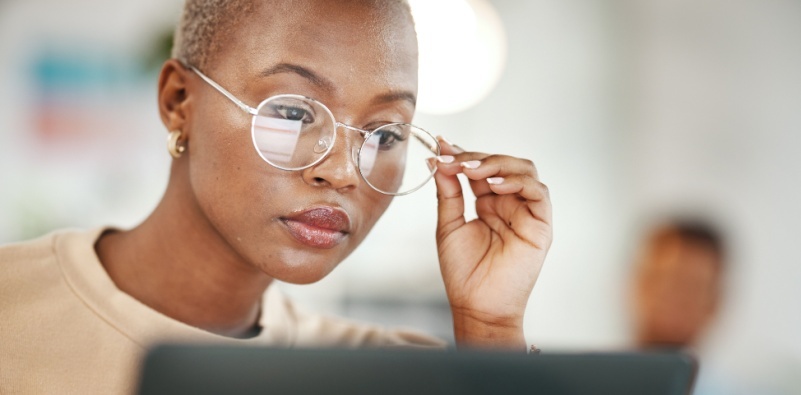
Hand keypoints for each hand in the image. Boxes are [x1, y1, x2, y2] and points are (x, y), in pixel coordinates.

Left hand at [432, 137, 551, 349]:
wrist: (477, 305)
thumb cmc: (464, 271)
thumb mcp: (449, 225)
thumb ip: (448, 193)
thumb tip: (438, 160)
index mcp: (489, 202)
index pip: (481, 168)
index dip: (463, 154)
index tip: (441, 146)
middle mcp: (510, 203)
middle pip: (503, 163)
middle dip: (477, 157)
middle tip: (453, 159)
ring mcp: (527, 212)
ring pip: (524, 170)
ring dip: (497, 164)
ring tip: (472, 170)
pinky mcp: (541, 224)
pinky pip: (538, 192)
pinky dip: (517, 182)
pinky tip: (494, 185)